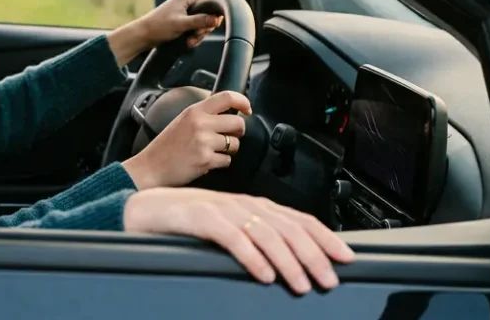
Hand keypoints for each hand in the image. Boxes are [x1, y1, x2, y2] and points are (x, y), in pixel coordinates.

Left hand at [107, 0, 222, 66]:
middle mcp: (188, 1)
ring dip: (199, 33)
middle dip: (205, 26)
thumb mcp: (181, 24)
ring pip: (204, 22)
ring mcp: (186, 10)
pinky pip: (196, 27)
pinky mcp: (184, 19)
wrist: (143, 35)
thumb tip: (217, 19)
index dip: (216, 10)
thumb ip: (200, 21)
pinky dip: (194, 35)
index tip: (215, 22)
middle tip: (197, 34)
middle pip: (209, 12)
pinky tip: (188, 42)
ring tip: (190, 41)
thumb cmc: (159, 26)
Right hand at [121, 90, 250, 188]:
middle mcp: (200, 123)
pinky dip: (220, 163)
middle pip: (238, 122)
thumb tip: (229, 113)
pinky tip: (206, 161)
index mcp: (194, 111)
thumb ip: (203, 115)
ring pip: (235, 144)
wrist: (151, 167)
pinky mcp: (205, 159)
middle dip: (238, 132)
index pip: (227, 97)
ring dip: (229, 150)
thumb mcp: (182, 120)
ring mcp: (203, 142)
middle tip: (230, 136)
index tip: (247, 109)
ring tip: (212, 151)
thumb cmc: (166, 146)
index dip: (243, 101)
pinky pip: (227, 160)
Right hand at [124, 188, 354, 293]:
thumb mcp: (229, 229)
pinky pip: (231, 237)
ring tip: (302, 284)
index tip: (345, 258)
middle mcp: (243, 205)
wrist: (144, 209)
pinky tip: (264, 274)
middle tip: (329, 279)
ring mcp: (222, 209)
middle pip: (288, 228)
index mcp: (253, 206)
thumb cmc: (187, 223)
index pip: (298, 220)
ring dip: (288, 261)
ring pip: (265, 233)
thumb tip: (291, 264)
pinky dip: (251, 256)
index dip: (324, 238)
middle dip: (313, 255)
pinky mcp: (201, 218)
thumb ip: (257, 239)